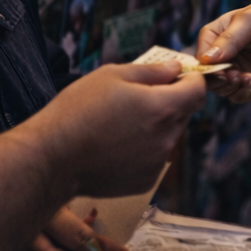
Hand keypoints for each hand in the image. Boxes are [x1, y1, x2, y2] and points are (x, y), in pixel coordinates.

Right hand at [31, 61, 205, 201]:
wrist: (51, 159)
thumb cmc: (77, 111)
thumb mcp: (112, 76)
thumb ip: (152, 71)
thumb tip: (175, 69)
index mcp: (163, 108)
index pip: (198, 90)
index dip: (189, 80)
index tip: (175, 77)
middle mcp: (166, 137)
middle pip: (183, 113)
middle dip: (169, 101)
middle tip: (137, 98)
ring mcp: (156, 162)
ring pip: (168, 136)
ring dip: (155, 126)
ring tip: (120, 123)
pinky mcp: (144, 181)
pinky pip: (154, 158)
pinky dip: (143, 149)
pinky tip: (115, 145)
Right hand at [196, 1, 250, 101]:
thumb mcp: (249, 20)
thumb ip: (229, 38)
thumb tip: (207, 59)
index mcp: (215, 36)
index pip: (200, 53)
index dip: (203, 62)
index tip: (211, 65)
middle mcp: (222, 57)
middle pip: (207, 75)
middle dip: (215, 77)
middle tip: (228, 75)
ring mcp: (236, 72)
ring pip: (221, 88)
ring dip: (228, 86)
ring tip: (240, 77)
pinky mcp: (250, 85)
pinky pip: (238, 95)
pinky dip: (241, 92)